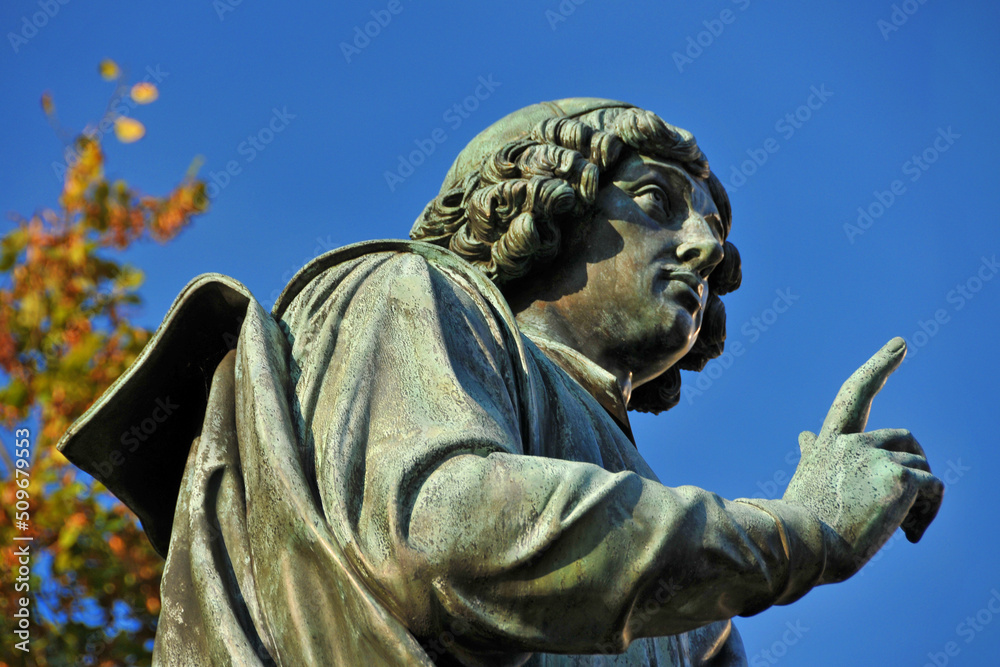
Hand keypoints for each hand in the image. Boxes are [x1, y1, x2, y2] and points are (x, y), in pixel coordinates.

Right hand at [783, 337, 943, 583]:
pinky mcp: (900, 478)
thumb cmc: (802, 521)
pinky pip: (934, 488)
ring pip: (923, 469)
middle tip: (904, 512)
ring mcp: (877, 457)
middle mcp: (854, 442)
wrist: (805, 546)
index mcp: (831, 442)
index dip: (879, 366)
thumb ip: (813, 453)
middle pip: (907, 442)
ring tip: (901, 529)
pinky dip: (930, 512)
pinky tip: (909, 535)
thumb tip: (804, 434)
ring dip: (920, 501)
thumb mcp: (806, 478)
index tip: (901, 344)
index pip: (856, 394)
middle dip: (912, 471)